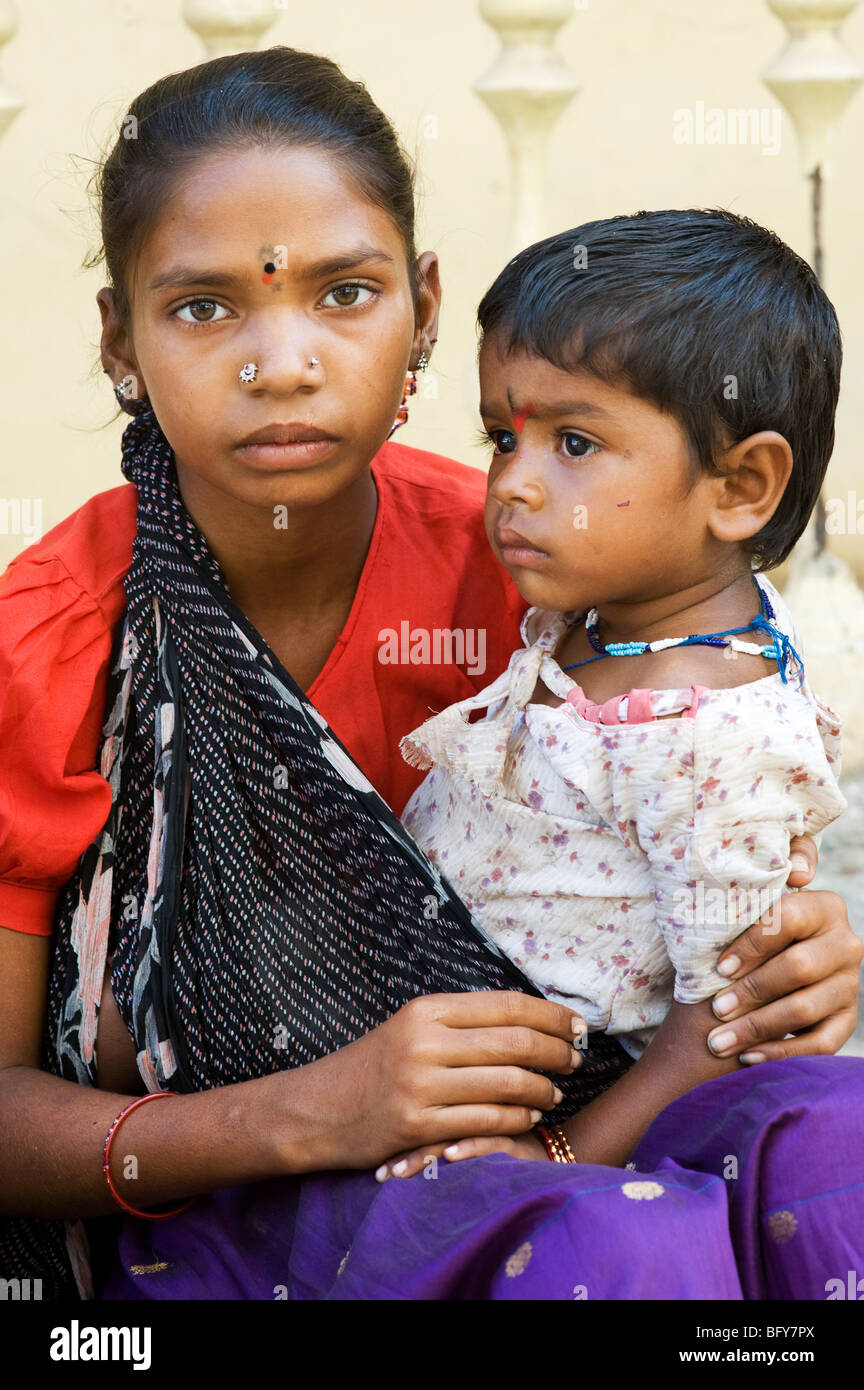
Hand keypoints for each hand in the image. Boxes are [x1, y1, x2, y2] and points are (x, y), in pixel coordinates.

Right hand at [290, 991, 583, 1173]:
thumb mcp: (410, 1028)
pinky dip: (517, 1119)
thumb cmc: (371, 1068)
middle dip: (556, 1051)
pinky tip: (528, 1117)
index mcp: (427, 1010)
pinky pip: (485, 1121)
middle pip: (514, 1042)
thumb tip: (526, 1019)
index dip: (550, 1015)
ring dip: (542, 1090)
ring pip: (506, 1083)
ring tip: (554, 1093)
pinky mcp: (417, 1126)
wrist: (315, 1110)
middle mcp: (425, 1041)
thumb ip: (460, 1023)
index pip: (506, 1005)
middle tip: (576, 1059)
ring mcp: (420, 1085)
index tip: (577, 1025)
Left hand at [707, 836, 861, 1063]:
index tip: (718, 968)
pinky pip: (819, 1044)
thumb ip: (764, 884)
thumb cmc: (753, 932)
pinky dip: (780, 1053)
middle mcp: (847, 944)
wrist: (771, 968)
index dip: (751, 945)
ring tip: (718, 1040)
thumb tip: (800, 871)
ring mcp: (850, 984)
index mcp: (825, 907)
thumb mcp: (755, 904)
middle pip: (798, 968)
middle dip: (751, 991)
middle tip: (715, 1009)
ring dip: (757, 1027)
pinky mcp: (848, 1020)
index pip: (787, 921)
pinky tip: (746, 1058)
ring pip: (805, 1009)